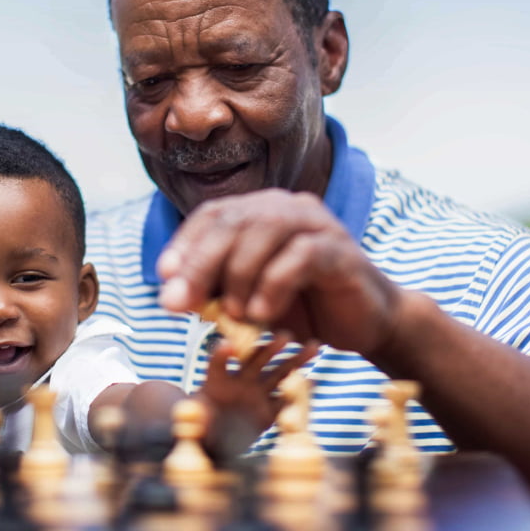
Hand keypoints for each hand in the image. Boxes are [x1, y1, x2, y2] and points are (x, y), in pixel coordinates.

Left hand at [157, 189, 404, 354]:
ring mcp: (316, 224)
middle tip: (180, 302)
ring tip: (233, 315)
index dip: (185, 242)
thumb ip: (216, 291)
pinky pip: (300, 256)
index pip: (214, 214)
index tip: (163, 276)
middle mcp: (288, 208)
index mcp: (263, 212)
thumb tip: (172, 293)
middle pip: (234, 220)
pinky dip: (274, 285)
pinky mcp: (340, 249)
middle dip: (201, 262)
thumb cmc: (303, 308)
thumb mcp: (249, 299)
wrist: (366, 323)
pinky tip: (261, 314)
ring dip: (239, 275)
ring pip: (265, 231)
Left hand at [196, 333, 317, 457]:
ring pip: (278, 374)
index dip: (222, 354)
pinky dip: (300, 392)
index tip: (228, 345)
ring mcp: (256, 395)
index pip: (217, 363)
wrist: (212, 442)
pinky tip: (315, 380)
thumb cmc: (198, 426)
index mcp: (217, 380)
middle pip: (256, 360)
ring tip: (314, 346)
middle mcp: (240, 382)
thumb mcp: (192, 420)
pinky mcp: (268, 413)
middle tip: (285, 336)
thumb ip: (193, 416)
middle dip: (270, 348)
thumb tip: (189, 412)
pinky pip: (286, 401)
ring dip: (294, 360)